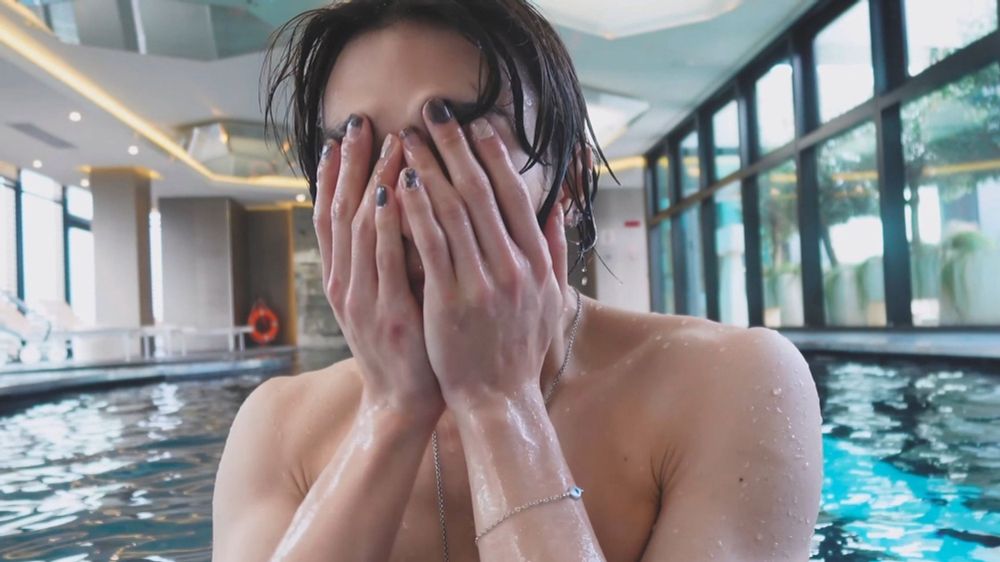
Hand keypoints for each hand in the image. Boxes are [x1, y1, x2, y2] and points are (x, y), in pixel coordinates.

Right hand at [314, 113, 444, 420]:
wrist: (402, 404)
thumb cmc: (406, 347)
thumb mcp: (387, 297)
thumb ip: (390, 257)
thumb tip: (406, 208)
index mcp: (343, 279)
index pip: (330, 215)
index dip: (335, 175)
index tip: (344, 136)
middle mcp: (344, 284)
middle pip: (339, 212)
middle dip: (351, 165)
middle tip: (361, 122)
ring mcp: (363, 300)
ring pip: (360, 228)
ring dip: (373, 182)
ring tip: (388, 142)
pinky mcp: (387, 315)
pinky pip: (383, 261)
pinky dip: (387, 224)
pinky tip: (394, 193)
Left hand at [395, 99, 568, 408]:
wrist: (498, 399)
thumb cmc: (519, 349)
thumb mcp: (549, 299)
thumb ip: (553, 250)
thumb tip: (557, 205)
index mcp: (536, 263)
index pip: (516, 195)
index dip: (494, 156)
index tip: (476, 125)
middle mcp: (514, 266)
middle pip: (482, 193)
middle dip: (456, 147)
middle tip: (434, 113)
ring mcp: (483, 283)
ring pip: (453, 211)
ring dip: (429, 168)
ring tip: (408, 139)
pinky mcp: (451, 300)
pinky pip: (430, 244)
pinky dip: (415, 210)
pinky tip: (399, 184)